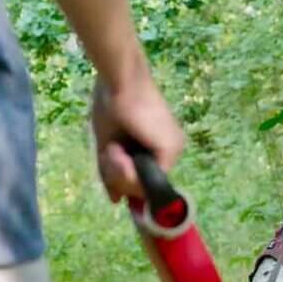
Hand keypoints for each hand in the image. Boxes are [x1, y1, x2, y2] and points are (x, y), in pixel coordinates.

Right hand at [91, 75, 185, 202]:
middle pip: (142, 187)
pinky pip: (144, 180)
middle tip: (109, 151)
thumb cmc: (111, 105)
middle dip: (118, 176)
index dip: (124, 182)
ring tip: (113, 146)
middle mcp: (171, 151)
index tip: (111, 171)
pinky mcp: (170, 149)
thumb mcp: (108, 147)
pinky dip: (125, 170)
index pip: (142, 181)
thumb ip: (113, 174)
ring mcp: (174, 150)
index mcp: (159, 147)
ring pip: (143, 186)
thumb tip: (115, 201)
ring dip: (119, 172)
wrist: (118, 80)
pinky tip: (119, 148)